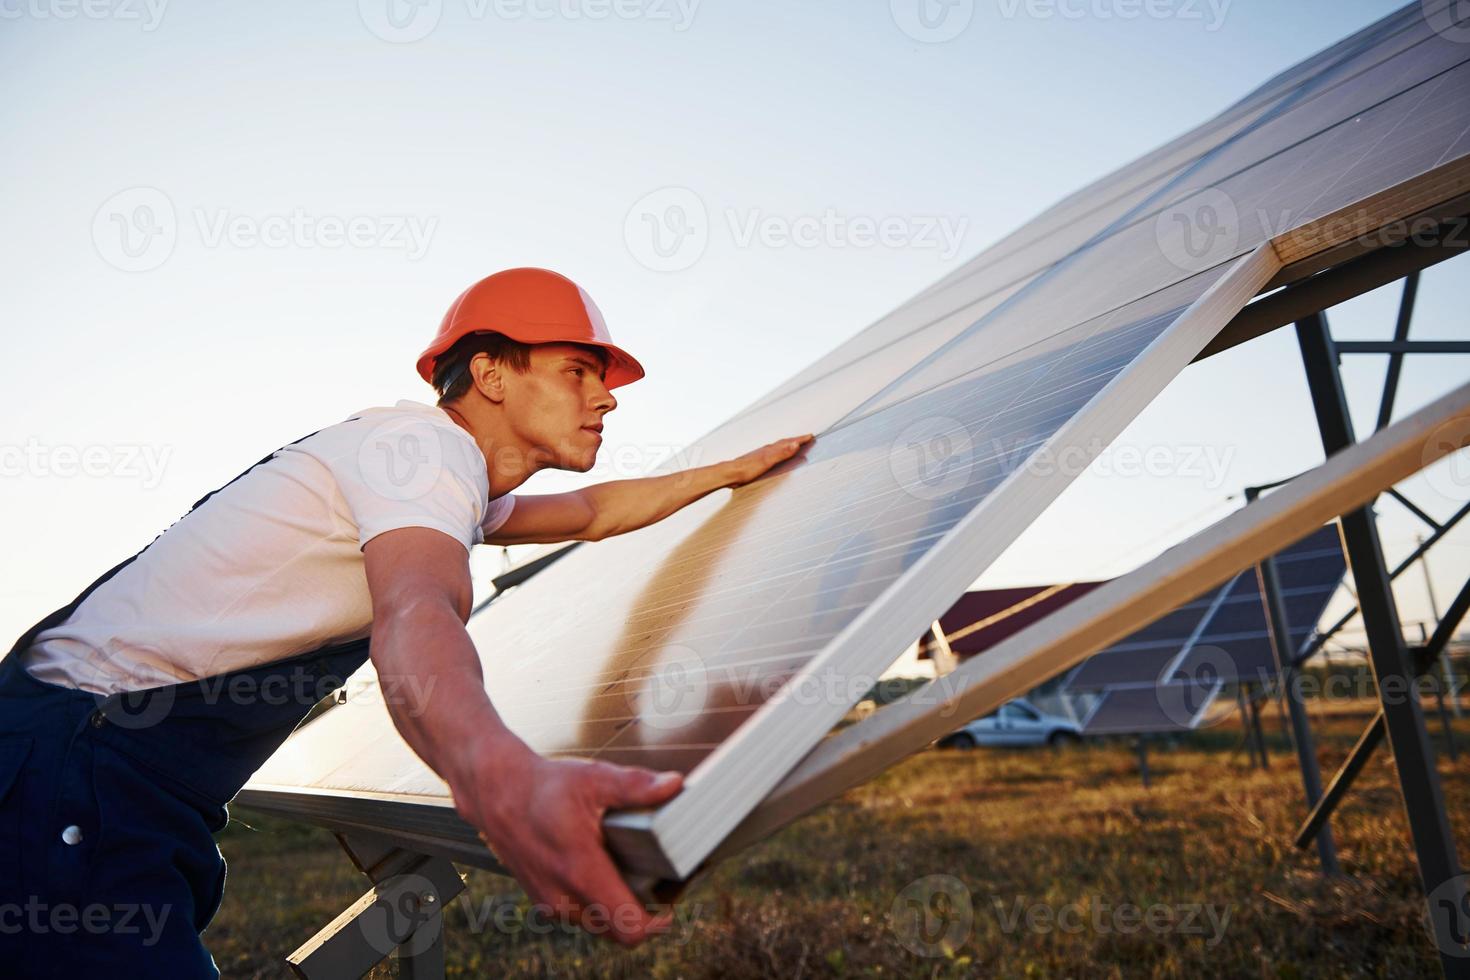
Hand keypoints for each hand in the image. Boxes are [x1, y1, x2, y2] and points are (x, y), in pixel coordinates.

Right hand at [451, 741, 684, 945]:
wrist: (495, 792)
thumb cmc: (544, 786)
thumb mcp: (594, 778)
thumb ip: (636, 786)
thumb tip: (675, 785)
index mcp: (581, 872)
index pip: (629, 927)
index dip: (658, 922)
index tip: (671, 901)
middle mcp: (564, 897)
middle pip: (619, 931)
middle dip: (644, 914)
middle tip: (659, 882)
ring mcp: (551, 902)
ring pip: (601, 924)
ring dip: (620, 907)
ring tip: (636, 872)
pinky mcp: (544, 900)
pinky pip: (583, 913)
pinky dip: (599, 901)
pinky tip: (608, 870)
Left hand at [724, 433, 814, 486]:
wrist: (730, 473)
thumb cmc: (747, 469)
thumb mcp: (768, 461)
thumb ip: (781, 453)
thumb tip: (795, 444)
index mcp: (771, 449)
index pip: (789, 442)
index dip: (800, 439)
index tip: (810, 436)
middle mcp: (767, 450)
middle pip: (785, 442)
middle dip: (796, 440)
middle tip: (806, 438)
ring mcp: (762, 455)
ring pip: (778, 447)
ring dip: (788, 445)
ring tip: (794, 444)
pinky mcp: (757, 462)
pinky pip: (773, 454)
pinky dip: (779, 452)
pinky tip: (776, 457)